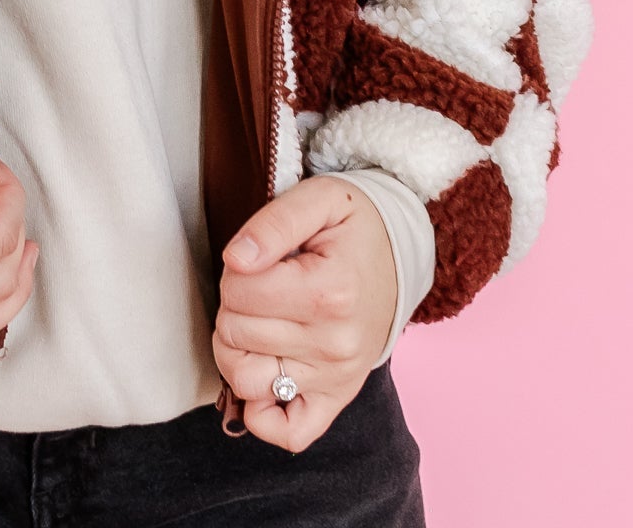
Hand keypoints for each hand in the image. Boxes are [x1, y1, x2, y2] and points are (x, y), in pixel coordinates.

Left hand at [212, 176, 396, 450]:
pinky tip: (264, 371)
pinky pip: (289, 433)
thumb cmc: (352, 228)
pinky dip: (262, 413)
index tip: (257, 258)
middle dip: (234, 302)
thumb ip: (274, 222)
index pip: (239, 290)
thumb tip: (236, 260)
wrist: (399, 257)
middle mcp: (336, 344)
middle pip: (236, 332)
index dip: (234, 268)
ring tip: (255, 321)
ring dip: (234, 349)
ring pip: (246, 381)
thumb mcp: (319, 198)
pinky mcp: (336, 400)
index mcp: (330, 291)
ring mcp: (337, 378)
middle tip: (261, 283)